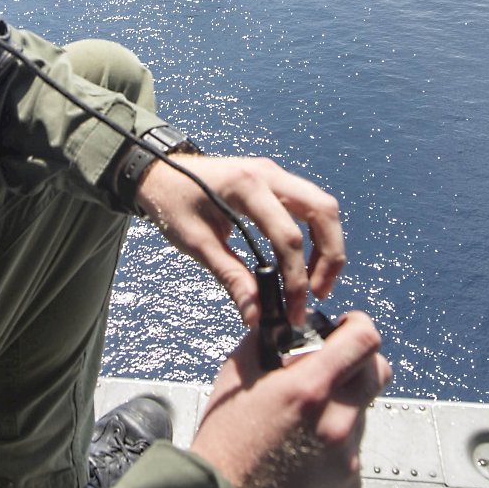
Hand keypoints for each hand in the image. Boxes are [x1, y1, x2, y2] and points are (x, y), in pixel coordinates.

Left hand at [135, 154, 343, 328]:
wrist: (159, 171)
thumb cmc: (172, 203)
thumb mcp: (196, 243)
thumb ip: (230, 277)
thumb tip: (255, 316)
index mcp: (247, 186)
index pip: (287, 236)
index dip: (295, 278)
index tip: (293, 311)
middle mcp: (269, 174)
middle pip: (322, 211)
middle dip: (329, 256)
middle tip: (318, 293)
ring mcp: (275, 174)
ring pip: (322, 206)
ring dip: (327, 246)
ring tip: (315, 283)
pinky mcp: (275, 181)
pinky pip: (309, 205)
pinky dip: (315, 234)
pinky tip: (304, 263)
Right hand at [189, 311, 389, 487]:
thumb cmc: (224, 444)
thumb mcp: (238, 376)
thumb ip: (268, 343)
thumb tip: (288, 327)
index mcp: (309, 390)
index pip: (365, 340)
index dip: (358, 327)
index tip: (347, 329)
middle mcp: (336, 423)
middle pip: (379, 373)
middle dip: (358, 364)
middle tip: (332, 371)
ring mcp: (347, 459)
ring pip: (361, 415)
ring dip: (340, 411)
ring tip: (301, 428)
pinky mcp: (350, 487)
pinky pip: (352, 454)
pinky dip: (334, 450)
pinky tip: (304, 458)